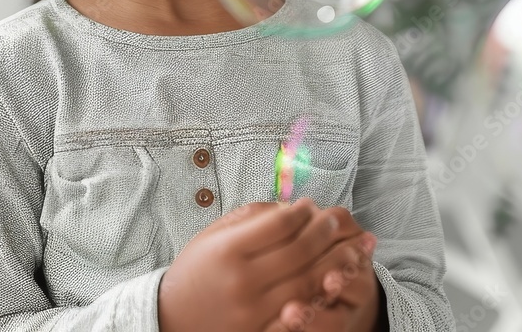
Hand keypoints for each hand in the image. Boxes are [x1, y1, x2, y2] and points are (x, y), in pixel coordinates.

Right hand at [157, 198, 365, 331]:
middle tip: (335, 218)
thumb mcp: (214, 234)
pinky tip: (333, 284)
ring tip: (349, 248)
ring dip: (333, 263)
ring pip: (306, 284)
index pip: (278, 225)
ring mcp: (254, 312)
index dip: (301, 212)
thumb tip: (290, 207)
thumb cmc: (195, 269)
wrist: (172, 318)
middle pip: (298, 252)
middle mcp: (242, 281)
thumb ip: (251, 219)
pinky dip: (321, 298)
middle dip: (323, 232)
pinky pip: (300, 316)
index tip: (311, 204)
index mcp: (229, 250)